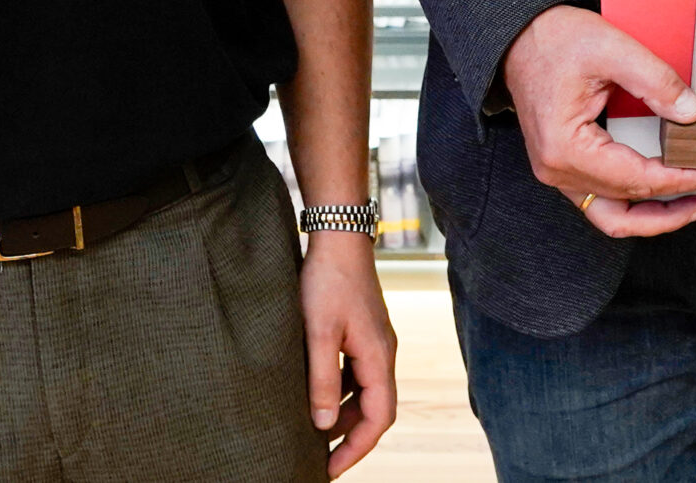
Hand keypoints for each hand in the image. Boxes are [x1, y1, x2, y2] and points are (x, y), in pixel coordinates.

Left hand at [300, 231, 396, 474]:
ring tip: (312, 434)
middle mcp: (383, 353)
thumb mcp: (319, 334)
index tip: (331, 469)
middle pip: (375, 408)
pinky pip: (356, 374)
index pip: (379, 418)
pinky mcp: (362, 332)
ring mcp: (374, 342)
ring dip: (343, 415)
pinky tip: (314, 395)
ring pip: (364, 392)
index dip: (357, 448)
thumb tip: (320, 425)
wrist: (339, 237)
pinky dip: (339, 393)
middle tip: (319, 460)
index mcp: (379, 358)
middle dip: (350, 437)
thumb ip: (321, 380)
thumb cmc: (328, 282)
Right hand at [503, 5, 695, 238]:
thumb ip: (657, 82)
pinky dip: (632, 202)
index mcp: (567, 147)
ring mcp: (557, 171)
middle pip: (624, 210)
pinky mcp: (562, 165)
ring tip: (689, 204)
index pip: (637, 179)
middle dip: (671, 207)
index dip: (681, 178)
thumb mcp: (613, 49)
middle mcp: (557, 169)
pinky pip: (600, 200)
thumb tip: (692, 114)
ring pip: (611, 216)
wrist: (519, 34)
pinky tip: (658, 190)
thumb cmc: (555, 39)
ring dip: (651, 216)